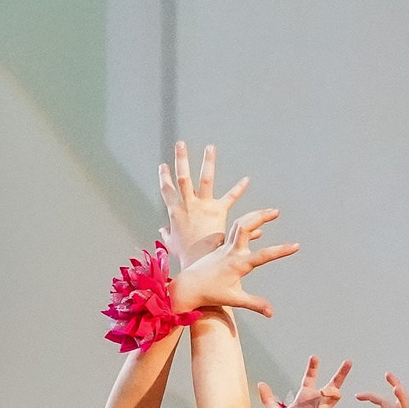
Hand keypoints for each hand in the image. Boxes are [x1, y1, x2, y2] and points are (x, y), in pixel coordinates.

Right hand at [159, 141, 251, 268]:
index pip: (167, 191)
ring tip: (210, 147)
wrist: (198, 263)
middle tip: (180, 144)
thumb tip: (162, 230)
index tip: (162, 165)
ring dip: (208, 162)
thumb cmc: (185, 255)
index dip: (164, 178)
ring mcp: (203, 206)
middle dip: (181, 160)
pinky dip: (239, 189)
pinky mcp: (218, 212)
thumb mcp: (172, 243)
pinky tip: (246, 179)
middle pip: (183, 178)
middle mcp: (188, 205)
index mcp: (175, 211)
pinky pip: (230, 198)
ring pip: (205, 179)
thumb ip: (167, 234)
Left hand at [168, 210, 297, 318]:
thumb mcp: (234, 300)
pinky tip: (258, 231)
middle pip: (246, 226)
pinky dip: (247, 228)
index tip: (296, 246)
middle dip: (261, 216)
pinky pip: (235, 232)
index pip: (263, 256)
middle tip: (276, 211)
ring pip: (239, 224)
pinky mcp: (219, 246)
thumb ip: (255, 304)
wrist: (187, 287)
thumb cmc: (210, 294)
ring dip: (254, 215)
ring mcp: (224, 247)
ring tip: (270, 212)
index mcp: (237, 264)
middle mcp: (230, 251)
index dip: (280, 251)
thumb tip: (271, 313)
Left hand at [258, 356, 352, 407]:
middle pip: (333, 384)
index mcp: (305, 396)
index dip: (313, 368)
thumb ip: (268, 399)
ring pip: (335, 395)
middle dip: (341, 373)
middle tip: (348, 362)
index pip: (310, 378)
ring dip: (332, 391)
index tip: (314, 357)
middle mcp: (316, 401)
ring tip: (324, 390)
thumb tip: (261, 384)